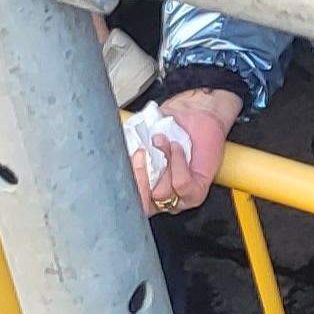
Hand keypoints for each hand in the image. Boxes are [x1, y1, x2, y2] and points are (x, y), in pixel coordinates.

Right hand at [131, 90, 241, 212]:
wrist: (197, 111)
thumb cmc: (170, 124)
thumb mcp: (140, 135)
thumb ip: (127, 148)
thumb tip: (116, 153)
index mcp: (143, 186)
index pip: (128, 199)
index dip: (124, 182)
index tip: (124, 160)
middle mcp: (159, 197)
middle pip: (142, 202)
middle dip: (140, 174)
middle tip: (141, 152)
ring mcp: (178, 198)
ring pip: (162, 192)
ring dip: (162, 162)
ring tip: (164, 141)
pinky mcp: (196, 192)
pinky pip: (181, 184)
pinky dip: (177, 163)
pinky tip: (177, 147)